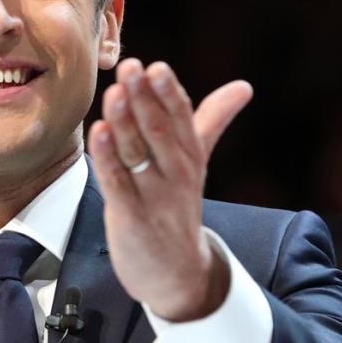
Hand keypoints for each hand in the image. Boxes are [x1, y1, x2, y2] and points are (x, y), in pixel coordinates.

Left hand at [88, 59, 252, 320]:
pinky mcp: (132, 218)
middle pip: (160, 131)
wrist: (179, 275)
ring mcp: (154, 197)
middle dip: (145, 99)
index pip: (182, 118)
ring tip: (115, 93)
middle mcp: (176, 174)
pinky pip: (118, 184)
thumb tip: (244, 86)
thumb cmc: (179, 207)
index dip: (169, 93)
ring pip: (138, 154)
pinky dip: (107, 158)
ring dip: (125, 123)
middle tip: (132, 68)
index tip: (157, 67)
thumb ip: (214, 119)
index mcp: (190, 156)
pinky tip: (98, 133)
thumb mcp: (198, 161)